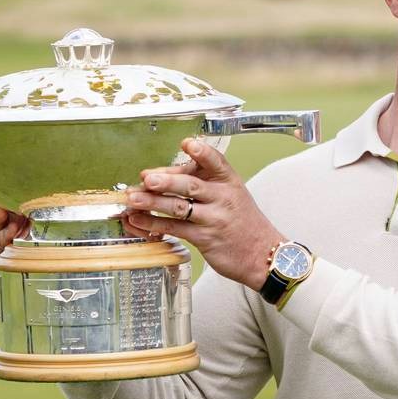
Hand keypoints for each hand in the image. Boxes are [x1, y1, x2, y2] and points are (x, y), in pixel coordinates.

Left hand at [122, 138, 280, 291]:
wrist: (264, 254)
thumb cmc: (243, 223)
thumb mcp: (233, 195)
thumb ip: (204, 183)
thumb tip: (163, 175)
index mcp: (230, 182)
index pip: (216, 162)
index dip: (201, 152)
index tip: (187, 143)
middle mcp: (223, 198)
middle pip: (191, 185)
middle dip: (166, 180)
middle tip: (146, 178)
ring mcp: (214, 219)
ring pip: (179, 207)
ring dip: (153, 202)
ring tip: (133, 198)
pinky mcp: (205, 239)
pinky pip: (175, 229)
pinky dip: (154, 224)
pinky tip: (139, 220)